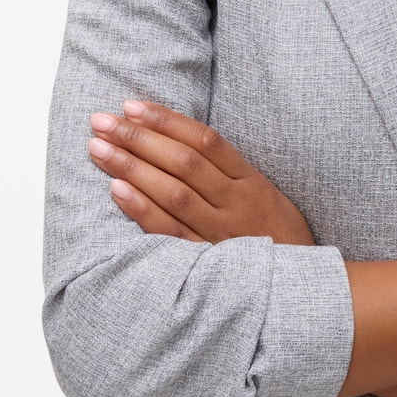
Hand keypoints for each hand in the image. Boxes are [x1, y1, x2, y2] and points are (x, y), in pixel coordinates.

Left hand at [87, 101, 314, 245]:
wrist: (298, 291)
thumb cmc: (277, 239)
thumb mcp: (265, 197)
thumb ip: (229, 173)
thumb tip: (180, 142)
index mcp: (251, 182)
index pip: (206, 141)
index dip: (167, 120)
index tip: (132, 105)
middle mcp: (236, 203)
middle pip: (184, 162)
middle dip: (139, 138)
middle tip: (101, 121)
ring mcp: (222, 233)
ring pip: (174, 192)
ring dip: (132, 167)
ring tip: (98, 148)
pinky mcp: (207, 262)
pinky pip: (171, 233)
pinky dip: (143, 210)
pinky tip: (117, 190)